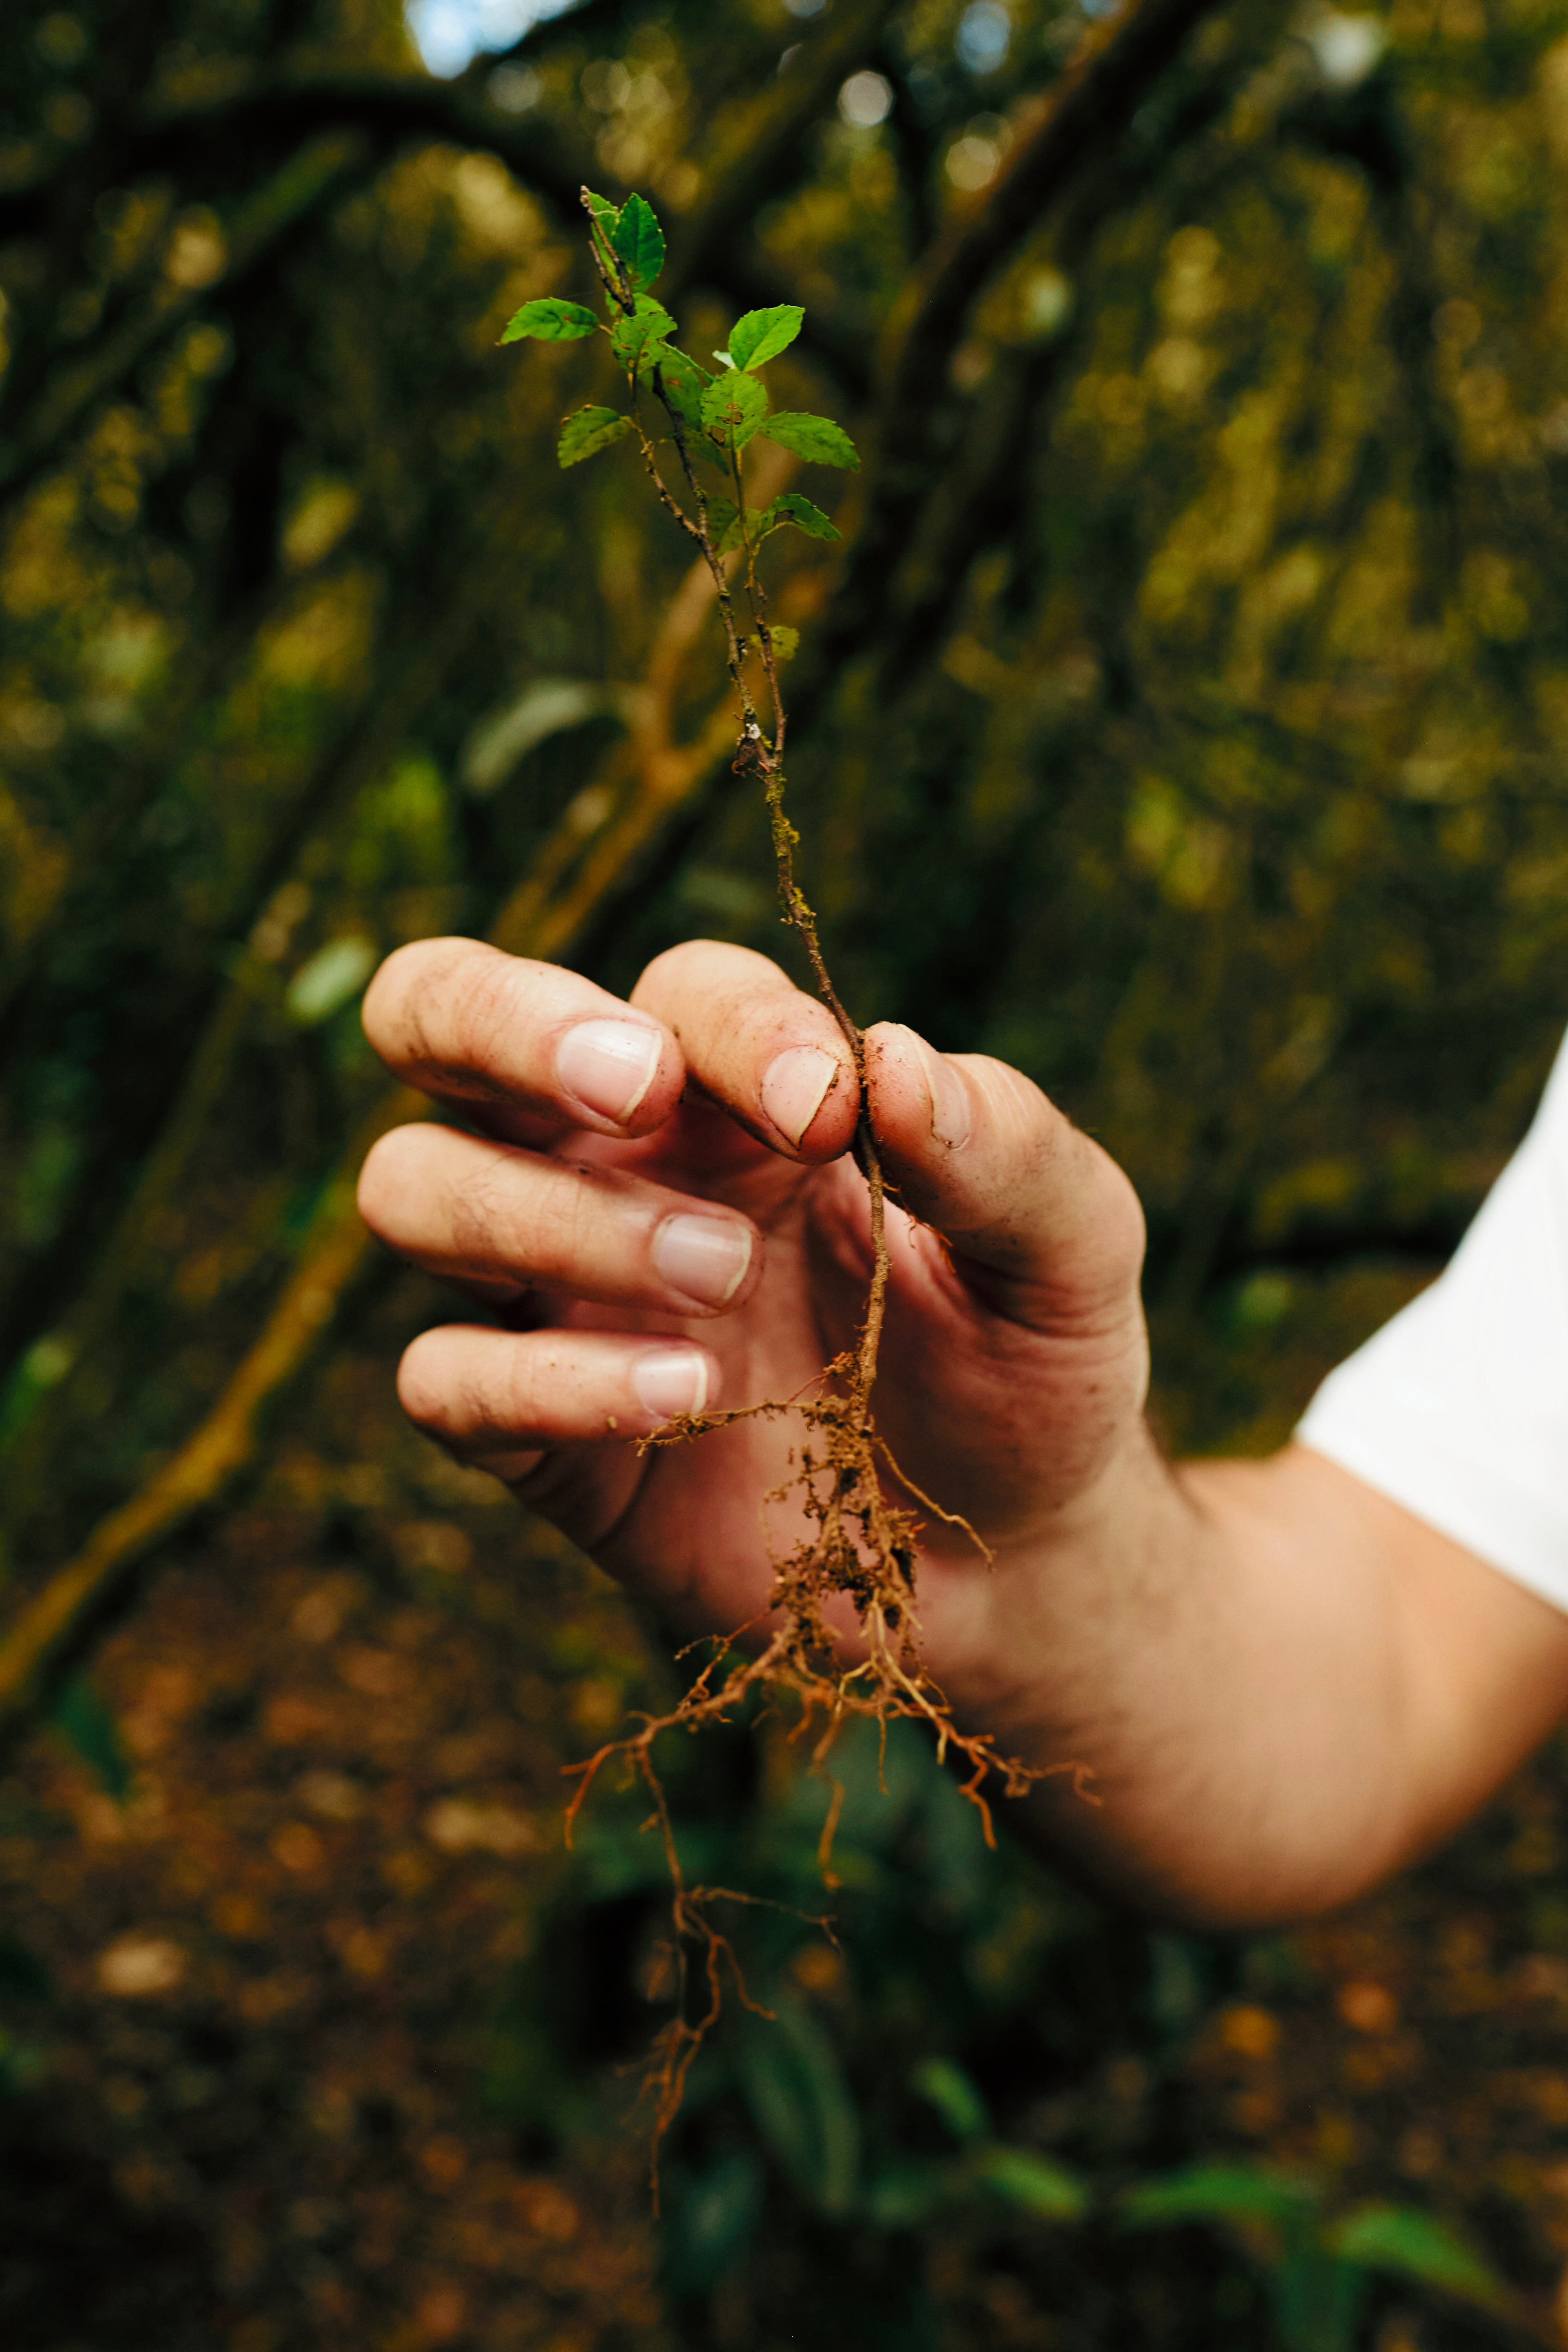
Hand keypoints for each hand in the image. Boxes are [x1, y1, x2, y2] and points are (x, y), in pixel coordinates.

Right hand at [357, 936, 1148, 1713]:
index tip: (825, 1111)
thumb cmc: (1027, 1367)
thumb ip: (1007, 1145)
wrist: (1013, 1561)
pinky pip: (446, 1377)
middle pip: (435, 1009)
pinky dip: (541, 1380)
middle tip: (636, 1091)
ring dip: (550, 1214)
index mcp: (735, 1089)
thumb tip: (896, 1059)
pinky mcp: (538, 1435)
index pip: (676, 990)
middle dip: (506, 1022)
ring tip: (717, 1278)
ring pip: (414, 1186)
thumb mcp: (1073, 1247)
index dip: (735, 1025)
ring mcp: (558, 1293)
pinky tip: (681, 1401)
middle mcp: (613, 1161)